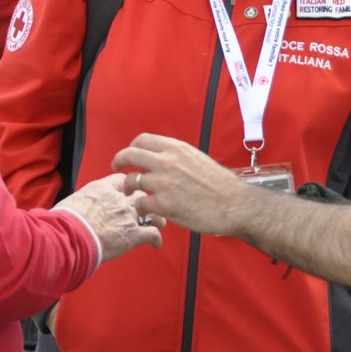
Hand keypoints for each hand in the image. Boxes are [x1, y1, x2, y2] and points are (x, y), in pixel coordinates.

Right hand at [56, 174, 161, 263]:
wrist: (68, 238)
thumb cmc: (63, 223)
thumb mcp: (70, 203)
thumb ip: (81, 202)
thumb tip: (74, 208)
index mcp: (101, 189)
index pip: (122, 180)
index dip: (128, 186)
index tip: (129, 191)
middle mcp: (118, 199)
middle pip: (140, 193)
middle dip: (145, 199)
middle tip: (148, 206)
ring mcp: (127, 216)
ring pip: (151, 211)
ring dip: (156, 217)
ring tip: (158, 223)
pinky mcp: (133, 235)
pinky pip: (152, 234)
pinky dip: (156, 239)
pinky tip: (155, 244)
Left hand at [111, 133, 256, 238]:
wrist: (233, 204)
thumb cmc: (220, 185)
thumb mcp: (197, 158)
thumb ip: (178, 156)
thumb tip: (164, 156)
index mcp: (176, 148)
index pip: (142, 140)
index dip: (131, 148)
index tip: (129, 156)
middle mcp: (166, 162)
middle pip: (129, 155)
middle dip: (119, 162)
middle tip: (116, 169)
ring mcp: (163, 183)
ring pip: (130, 181)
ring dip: (127, 188)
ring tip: (130, 195)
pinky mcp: (163, 204)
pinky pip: (140, 203)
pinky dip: (140, 208)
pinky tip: (146, 210)